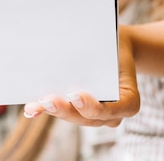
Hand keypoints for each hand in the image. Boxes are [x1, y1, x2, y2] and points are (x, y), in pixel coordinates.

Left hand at [23, 27, 138, 126]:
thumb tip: (73, 49)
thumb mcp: (114, 45)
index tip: (76, 95)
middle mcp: (115, 115)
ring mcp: (97, 116)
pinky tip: (32, 108)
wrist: (115, 48)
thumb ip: (99, 52)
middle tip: (49, 100)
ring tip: (36, 104)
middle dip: (67, 110)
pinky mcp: (81, 112)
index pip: (113, 110)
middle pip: (89, 118)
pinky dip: (47, 111)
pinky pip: (65, 113)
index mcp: (130, 102)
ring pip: (75, 118)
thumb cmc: (115, 45)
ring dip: (54, 111)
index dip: (93, 106)